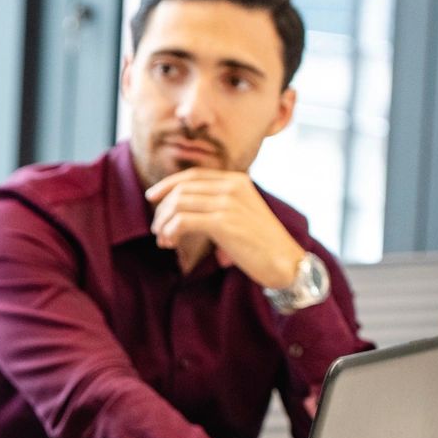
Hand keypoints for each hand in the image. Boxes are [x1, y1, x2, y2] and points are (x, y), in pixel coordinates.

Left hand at [143, 169, 304, 288]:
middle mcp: (232, 187)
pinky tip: (171, 243)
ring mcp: (228, 203)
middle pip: (182, 189)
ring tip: (163, 240)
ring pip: (178, 204)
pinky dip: (171, 231)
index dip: (168, 183)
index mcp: (237, 181)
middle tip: (157, 230)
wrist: (286, 262)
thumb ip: (218, 205)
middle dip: (163, 209)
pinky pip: (183, 221)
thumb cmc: (262, 244)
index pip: (193, 175)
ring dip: (164, 223)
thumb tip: (183, 214)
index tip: (151, 197)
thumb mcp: (242, 214)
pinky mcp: (223, 222)